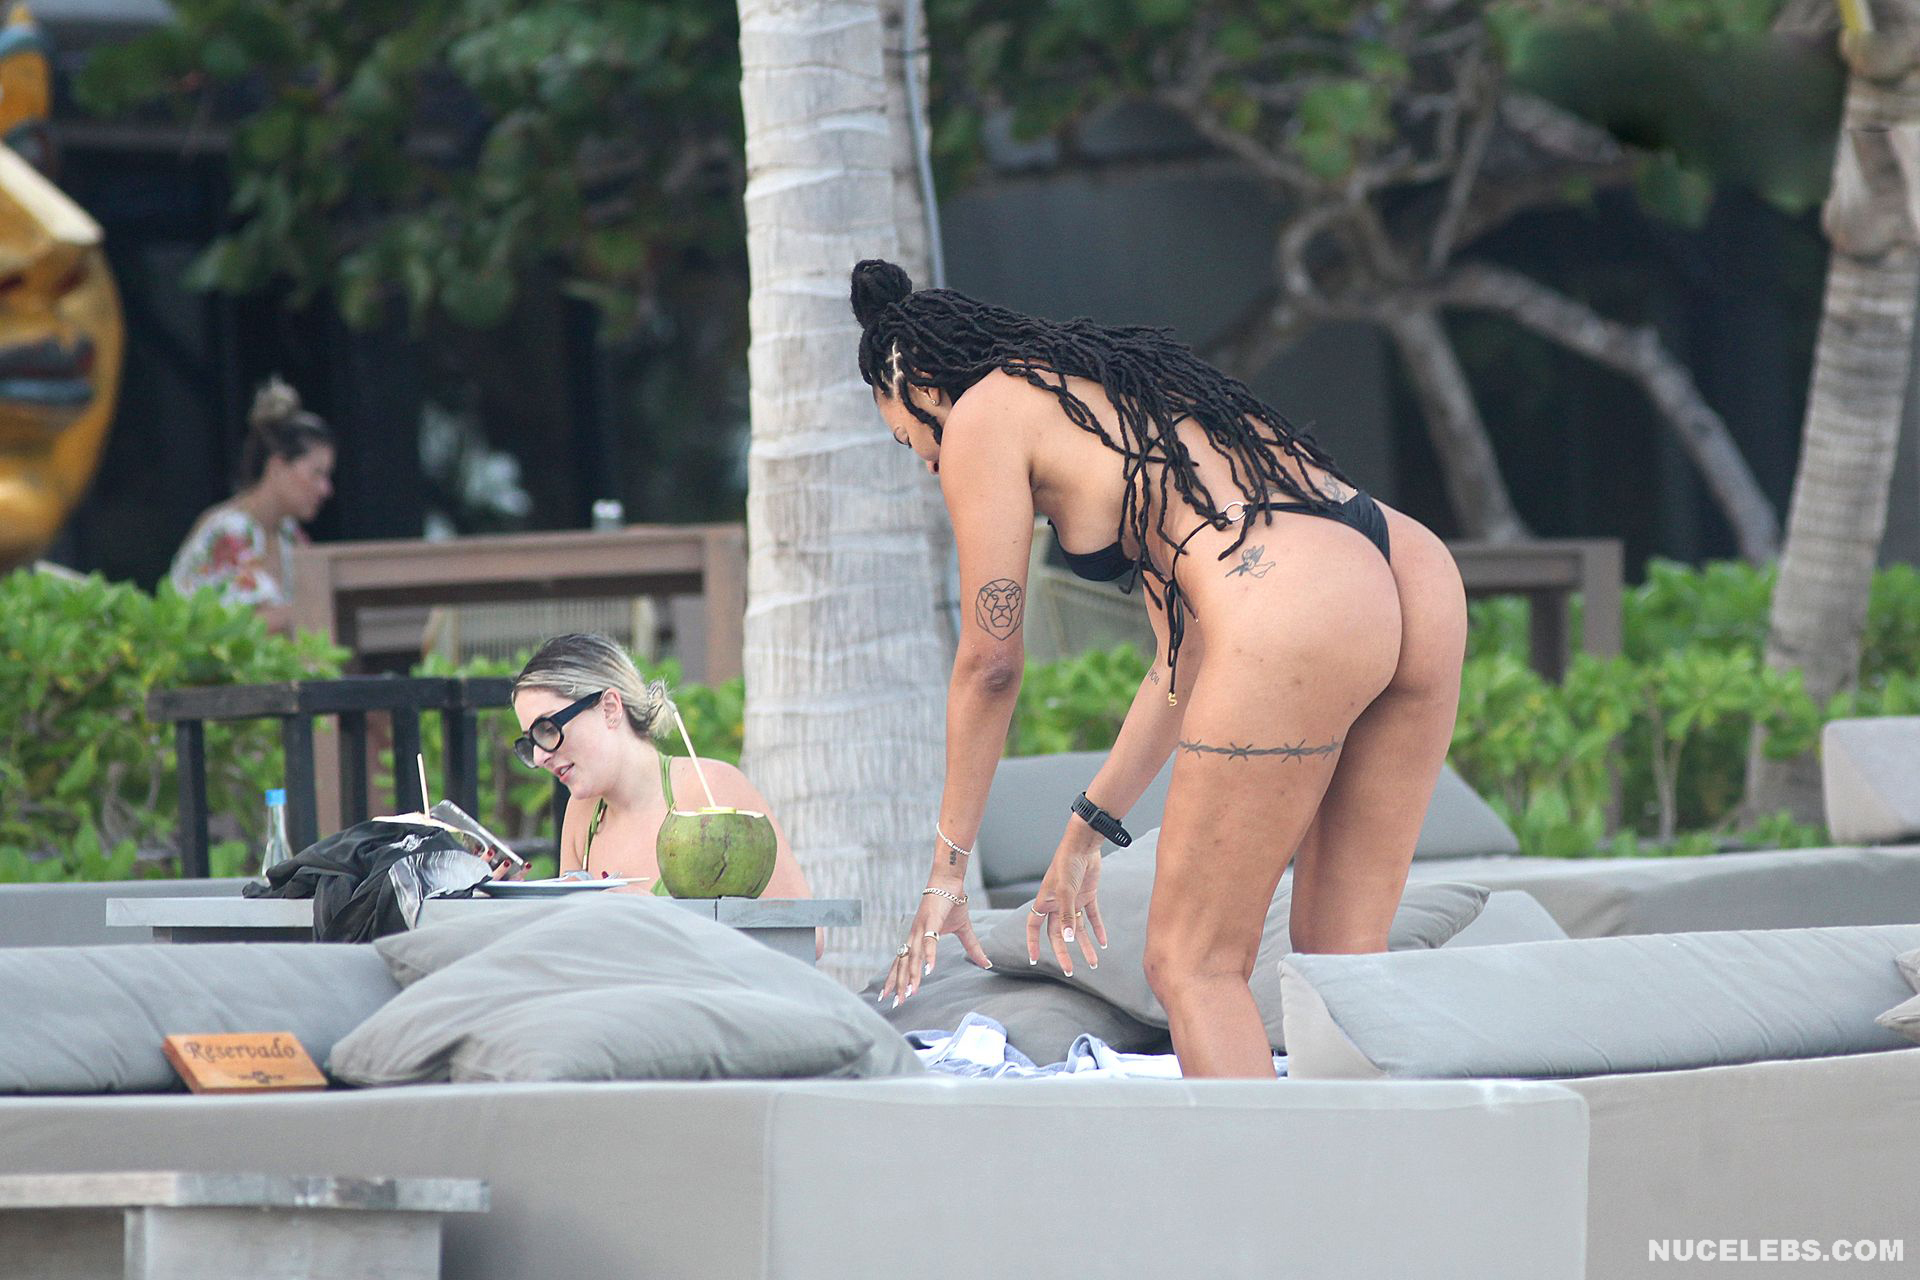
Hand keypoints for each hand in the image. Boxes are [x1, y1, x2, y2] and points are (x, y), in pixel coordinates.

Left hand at [880, 881, 990, 1006]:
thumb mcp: (963, 930)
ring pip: (915, 956)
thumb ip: (972, 948)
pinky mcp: (931, 920)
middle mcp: (915, 935)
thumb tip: (987, 963)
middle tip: (896, 1003)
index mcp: (917, 937)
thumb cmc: (952, 902)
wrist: (950, 880)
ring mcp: (921, 928)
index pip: (903, 961)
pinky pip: (930, 942)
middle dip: (899, 984)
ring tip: (910, 994)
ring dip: (912, 976)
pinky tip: (929, 971)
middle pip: (904, 963)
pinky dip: (929, 957)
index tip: (887, 996)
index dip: (895, 978)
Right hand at [1026, 841, 1106, 975]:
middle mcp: (1057, 904)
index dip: (1032, 943)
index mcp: (1045, 902)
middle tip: (1070, 971)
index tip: (1034, 960)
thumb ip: (1066, 916)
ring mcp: (1073, 901)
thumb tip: (1067, 939)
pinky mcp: (1087, 895)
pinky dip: (1098, 929)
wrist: (1084, 845)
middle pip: (1058, 934)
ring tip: (1094, 963)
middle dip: (1064, 952)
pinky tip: (1103, 942)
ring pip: (1077, 929)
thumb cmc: (1067, 864)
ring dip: (1085, 945)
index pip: (1034, 927)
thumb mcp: (1066, 892)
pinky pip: (1092, 917)